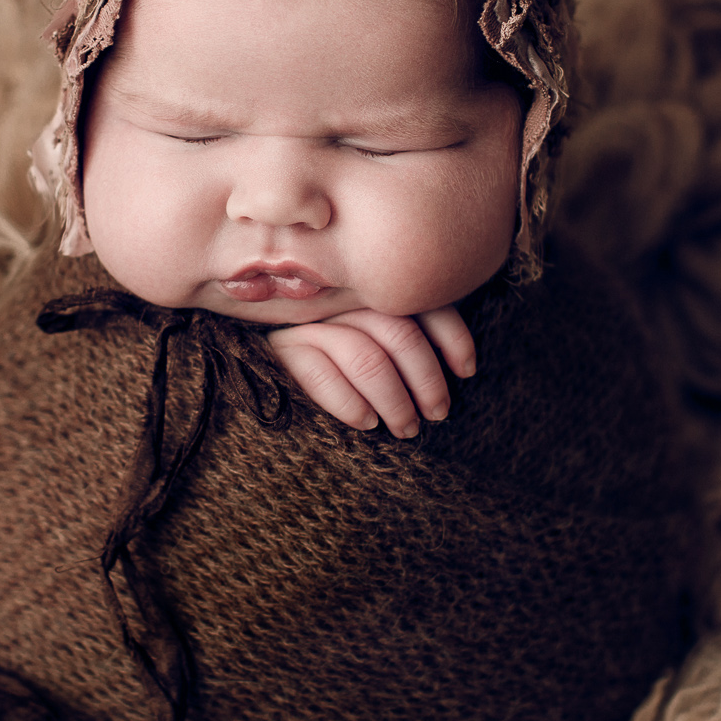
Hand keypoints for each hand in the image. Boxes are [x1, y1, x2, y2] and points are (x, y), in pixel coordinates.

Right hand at [266, 306, 476, 437]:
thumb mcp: (368, 337)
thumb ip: (403, 338)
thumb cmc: (328, 353)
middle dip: (426, 378)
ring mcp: (310, 321)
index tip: (467, 371)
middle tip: (437, 413)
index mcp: (371, 292)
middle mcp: (343, 299)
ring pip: (366, 356)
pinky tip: (366, 422)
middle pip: (399, 332)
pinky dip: (349, 401)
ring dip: (394, 398)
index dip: (452, 336)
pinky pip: (320, 374)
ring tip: (406, 428)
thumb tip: (460, 368)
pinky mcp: (280, 349)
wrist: (253, 360)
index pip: (423, 303)